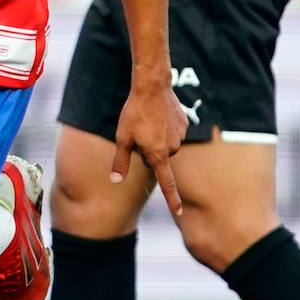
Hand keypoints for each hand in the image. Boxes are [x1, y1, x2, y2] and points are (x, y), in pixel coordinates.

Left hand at [110, 80, 188, 215]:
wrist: (152, 87)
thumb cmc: (134, 112)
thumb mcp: (122, 138)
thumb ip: (120, 162)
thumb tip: (115, 181)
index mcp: (157, 155)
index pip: (166, 183)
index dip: (172, 199)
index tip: (179, 212)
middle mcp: (172, 149)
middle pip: (158, 158)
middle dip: (148, 150)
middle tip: (140, 132)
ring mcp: (180, 136)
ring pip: (166, 145)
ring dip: (157, 138)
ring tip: (149, 121)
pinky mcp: (184, 124)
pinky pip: (173, 132)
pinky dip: (166, 127)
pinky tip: (159, 115)